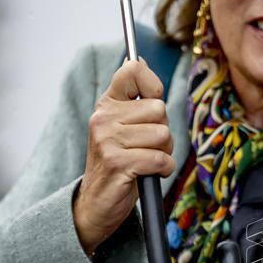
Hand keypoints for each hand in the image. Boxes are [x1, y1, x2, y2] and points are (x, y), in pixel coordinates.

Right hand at [74, 59, 174, 255]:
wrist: (98, 203)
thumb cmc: (120, 163)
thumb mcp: (124, 126)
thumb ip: (134, 98)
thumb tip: (139, 59)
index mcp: (106, 105)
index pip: (133, 70)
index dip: (152, 85)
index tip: (150, 106)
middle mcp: (103, 118)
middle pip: (159, 109)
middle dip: (163, 132)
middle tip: (146, 147)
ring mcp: (107, 140)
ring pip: (163, 135)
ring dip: (164, 153)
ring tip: (145, 161)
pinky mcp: (117, 162)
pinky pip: (160, 158)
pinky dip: (163, 169)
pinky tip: (148, 174)